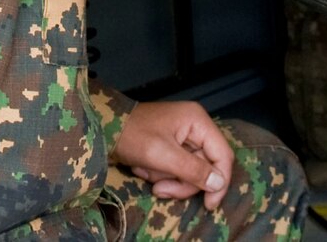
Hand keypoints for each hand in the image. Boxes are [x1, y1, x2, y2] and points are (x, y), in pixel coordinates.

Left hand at [110, 100, 232, 210]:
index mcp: (197, 121)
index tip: (209, 203)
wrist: (104, 129)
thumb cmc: (132, 135)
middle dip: (183, 182)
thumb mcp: (162, 155)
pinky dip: (162, 174)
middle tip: (161, 189)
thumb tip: (218, 183)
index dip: (219, 181)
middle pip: (205, 166)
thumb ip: (193, 169)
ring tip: (147, 175)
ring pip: (190, 171)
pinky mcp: (173, 146)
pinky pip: (177, 168)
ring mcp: (184, 136)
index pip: (222, 155)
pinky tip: (144, 169)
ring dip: (169, 179)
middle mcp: (194, 127)